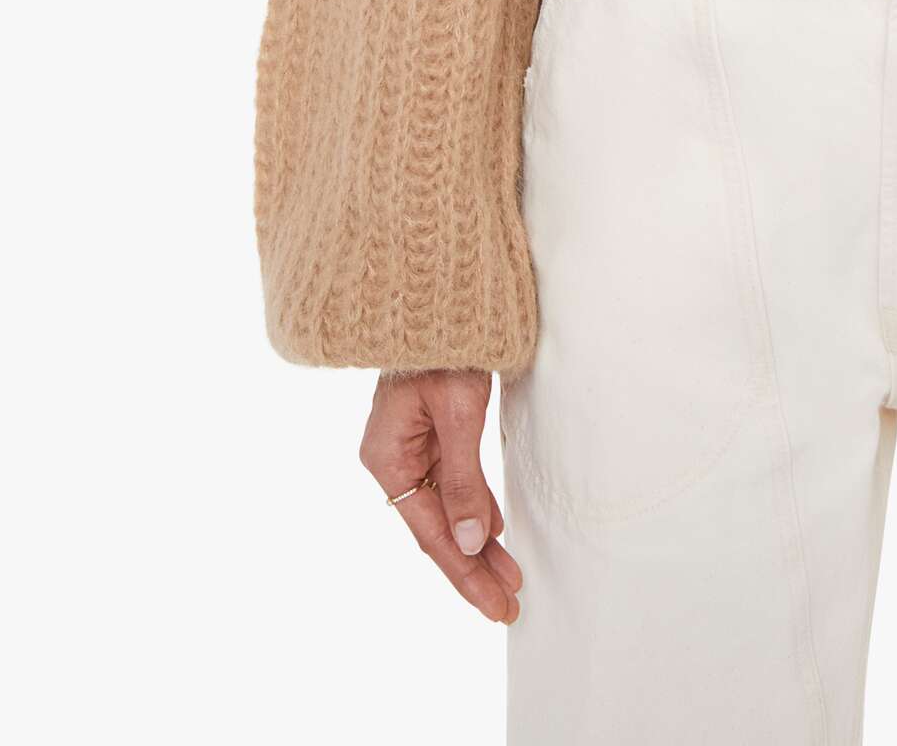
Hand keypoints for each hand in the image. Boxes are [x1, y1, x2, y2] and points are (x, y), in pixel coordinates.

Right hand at [359, 368, 523, 623]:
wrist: (437, 292)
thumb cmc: (443, 344)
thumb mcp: (459, 412)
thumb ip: (463, 478)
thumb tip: (472, 541)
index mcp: (388, 459)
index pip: (431, 533)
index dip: (465, 573)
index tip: (496, 602)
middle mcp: (394, 459)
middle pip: (437, 528)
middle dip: (474, 568)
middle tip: (509, 604)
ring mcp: (410, 447)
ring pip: (446, 509)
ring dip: (477, 543)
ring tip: (508, 579)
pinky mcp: (429, 433)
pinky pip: (451, 483)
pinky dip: (474, 508)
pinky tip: (491, 533)